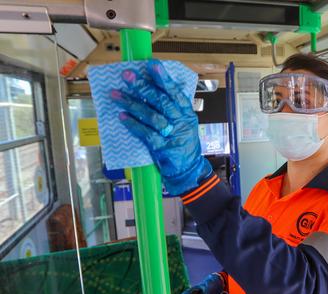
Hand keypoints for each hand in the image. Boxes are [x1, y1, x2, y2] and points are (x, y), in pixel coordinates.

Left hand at [110, 59, 211, 195]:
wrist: (188, 170)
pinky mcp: (162, 148)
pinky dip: (132, 124)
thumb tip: (152, 88)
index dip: (163, 78)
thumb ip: (173, 108)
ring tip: (116, 94)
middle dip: (142, 86)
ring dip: (132, 103)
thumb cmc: (182, 144)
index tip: (152, 65)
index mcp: (186, 114)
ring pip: (151, 115)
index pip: (175, 92)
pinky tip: (121, 116)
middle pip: (161, 101)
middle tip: (127, 75)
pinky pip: (144, 133)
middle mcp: (181, 122)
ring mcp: (172, 135)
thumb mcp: (185, 124)